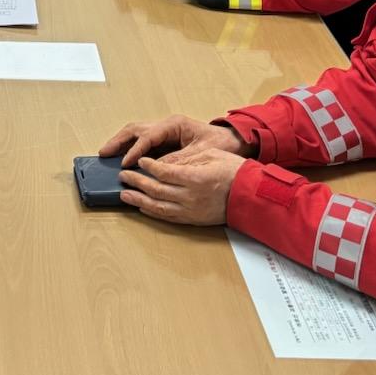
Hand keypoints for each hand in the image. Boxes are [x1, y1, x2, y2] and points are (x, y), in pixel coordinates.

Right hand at [99, 115, 250, 168]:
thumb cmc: (221, 144)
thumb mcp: (200, 154)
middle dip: (118, 141)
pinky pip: (142, 140)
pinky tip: (122, 157)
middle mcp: (166, 125)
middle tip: (104, 153)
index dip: (135, 151)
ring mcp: (165, 131)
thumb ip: (177, 161)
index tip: (126, 164)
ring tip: (107, 154)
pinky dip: (130, 147)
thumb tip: (155, 170)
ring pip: (136, 133)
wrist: (234, 141)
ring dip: (121, 142)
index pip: (148, 136)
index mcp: (174, 124)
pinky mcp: (165, 139)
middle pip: (135, 129)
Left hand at [118, 148, 248, 224]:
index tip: (139, 161)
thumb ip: (187, 159)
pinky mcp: (193, 219)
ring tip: (124, 194)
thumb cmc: (234, 171)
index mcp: (195, 178)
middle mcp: (190, 196)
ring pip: (158, 207)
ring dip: (139, 200)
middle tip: (123, 176)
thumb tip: (164, 161)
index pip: (163, 172)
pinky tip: (143, 207)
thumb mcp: (211, 155)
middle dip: (136, 182)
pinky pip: (168, 217)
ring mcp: (191, 210)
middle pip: (156, 190)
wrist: (251, 195)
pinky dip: (152, 212)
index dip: (148, 166)